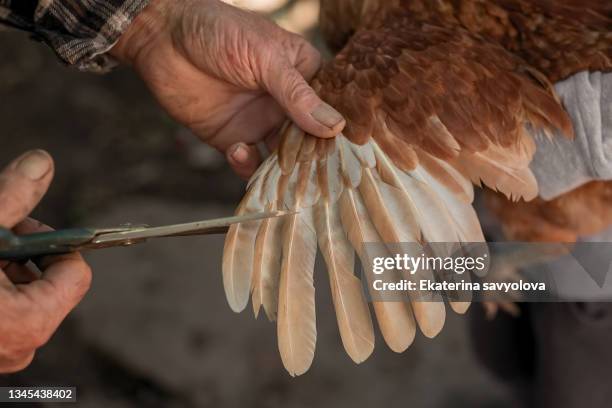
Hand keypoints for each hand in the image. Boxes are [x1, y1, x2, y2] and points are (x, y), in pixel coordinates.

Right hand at [0, 151, 91, 372]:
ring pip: (25, 297)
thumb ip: (10, 198)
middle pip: (50, 283)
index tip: (15, 226)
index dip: (50, 242)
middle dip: (21, 253)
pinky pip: (4, 314)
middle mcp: (20, 346)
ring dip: (2, 269)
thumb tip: (43, 162)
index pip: (75, 274)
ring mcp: (1, 353)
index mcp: (28, 322)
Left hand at [111, 0, 345, 178]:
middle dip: (311, 158)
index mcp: (302, 76)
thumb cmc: (219, 31)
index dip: (336, 133)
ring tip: (280, 175)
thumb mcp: (265, 57)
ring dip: (282, 170)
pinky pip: (249, 163)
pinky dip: (249, 166)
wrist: (163, 37)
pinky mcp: (233, 138)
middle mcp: (285, 103)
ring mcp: (260, 122)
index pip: (329, 110)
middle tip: (315, 177)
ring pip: (281, 157)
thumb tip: (336, 127)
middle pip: (309, 140)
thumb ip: (298, 94)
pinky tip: (239, 150)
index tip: (345, 155)